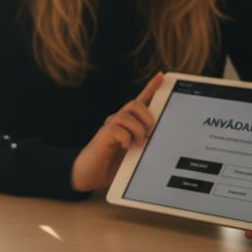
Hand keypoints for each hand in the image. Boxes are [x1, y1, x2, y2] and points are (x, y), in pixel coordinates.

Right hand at [70, 72, 163, 192]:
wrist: (89, 175)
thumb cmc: (112, 164)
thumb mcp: (134, 154)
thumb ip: (144, 145)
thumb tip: (160, 141)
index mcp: (128, 124)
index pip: (140, 101)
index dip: (151, 87)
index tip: (162, 76)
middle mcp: (117, 121)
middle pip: (135, 104)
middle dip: (147, 117)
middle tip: (148, 134)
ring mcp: (109, 127)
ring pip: (126, 115)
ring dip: (137, 129)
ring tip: (138, 143)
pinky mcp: (102, 136)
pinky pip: (116, 128)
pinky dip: (126, 138)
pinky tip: (126, 147)